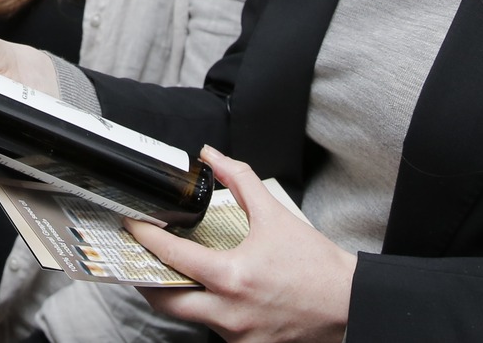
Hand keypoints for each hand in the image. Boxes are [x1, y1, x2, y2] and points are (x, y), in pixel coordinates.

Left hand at [128, 146, 353, 342]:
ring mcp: (237, 336)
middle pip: (165, 300)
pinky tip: (206, 292)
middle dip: (144, 278)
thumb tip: (213, 157)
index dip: (145, 238)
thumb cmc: (315, 266)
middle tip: (137, 257)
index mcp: (233, 278)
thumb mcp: (275, 215)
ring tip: (168, 272)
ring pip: (187, 317)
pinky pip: (212, 329)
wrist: (348, 304)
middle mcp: (229, 313)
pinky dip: (204, 310)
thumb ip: (241, 180)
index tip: (133, 225)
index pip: (173, 257)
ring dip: (175, 295)